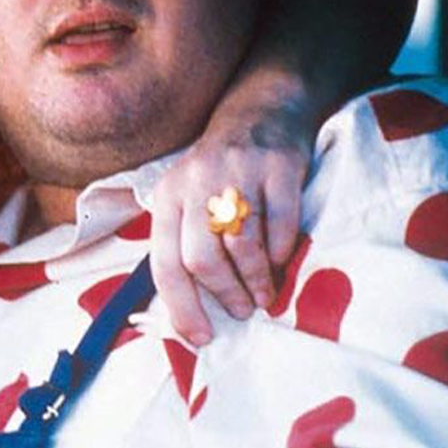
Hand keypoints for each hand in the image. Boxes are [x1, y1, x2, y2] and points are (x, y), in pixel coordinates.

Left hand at [151, 94, 312, 344]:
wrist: (262, 109)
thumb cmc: (220, 172)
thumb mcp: (187, 198)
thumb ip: (183, 242)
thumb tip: (188, 312)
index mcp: (167, 197)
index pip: (165, 263)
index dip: (181, 307)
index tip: (202, 337)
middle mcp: (196, 184)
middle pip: (201, 258)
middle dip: (224, 294)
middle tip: (242, 311)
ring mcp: (238, 173)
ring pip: (242, 244)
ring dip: (256, 280)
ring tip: (266, 296)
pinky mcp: (278, 167)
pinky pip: (281, 223)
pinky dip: (282, 251)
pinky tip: (282, 261)